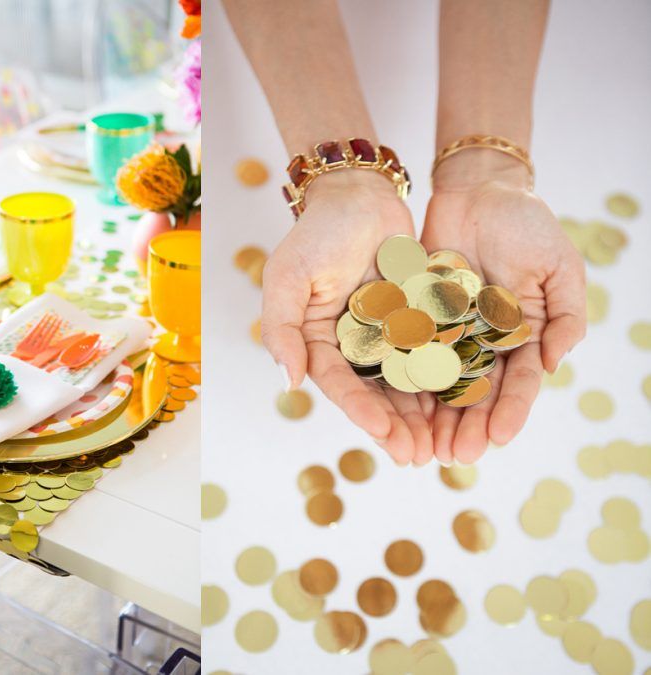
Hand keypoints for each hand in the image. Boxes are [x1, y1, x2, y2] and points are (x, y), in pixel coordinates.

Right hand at [262, 171, 434, 465]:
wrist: (359, 195)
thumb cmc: (316, 235)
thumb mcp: (287, 279)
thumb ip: (282, 330)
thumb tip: (289, 382)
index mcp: (320, 342)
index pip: (341, 384)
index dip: (360, 410)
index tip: (383, 431)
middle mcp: (354, 345)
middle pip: (376, 394)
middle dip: (397, 427)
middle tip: (418, 457)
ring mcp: (388, 334)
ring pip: (408, 382)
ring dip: (424, 415)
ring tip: (442, 445)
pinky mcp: (418, 319)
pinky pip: (434, 352)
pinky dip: (448, 378)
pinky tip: (466, 402)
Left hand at [421, 154, 585, 463]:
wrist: (478, 189)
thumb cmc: (526, 224)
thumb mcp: (559, 265)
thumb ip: (565, 315)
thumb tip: (556, 365)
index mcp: (522, 335)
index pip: (517, 382)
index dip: (509, 411)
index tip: (498, 439)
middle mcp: (483, 340)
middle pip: (475, 392)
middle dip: (466, 426)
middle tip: (454, 457)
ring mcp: (448, 330)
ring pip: (440, 382)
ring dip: (433, 417)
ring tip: (423, 448)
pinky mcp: (416, 316)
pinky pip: (408, 352)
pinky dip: (404, 381)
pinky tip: (395, 409)